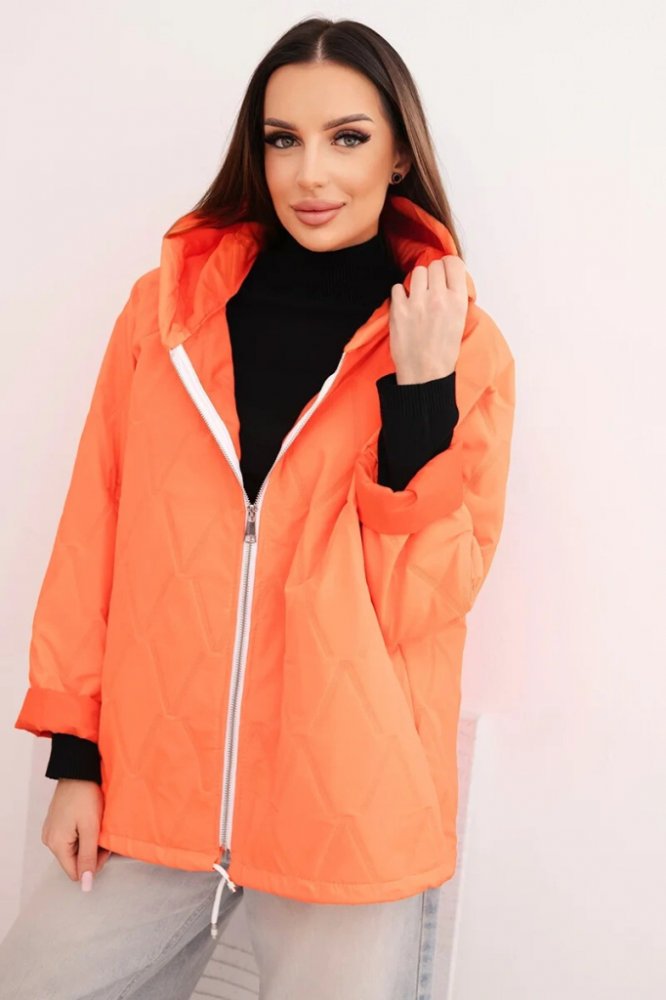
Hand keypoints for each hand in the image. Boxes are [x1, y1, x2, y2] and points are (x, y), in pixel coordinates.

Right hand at [41, 779, 111, 886]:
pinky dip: (83, 833)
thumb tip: (85, 884)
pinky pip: (72, 837)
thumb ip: (88, 857)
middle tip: (103, 834)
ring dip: (88, 842)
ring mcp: (52, 830)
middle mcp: (50, 840)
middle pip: (74, 861)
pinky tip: (91, 821)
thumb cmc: (85, 795)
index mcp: (56, 844)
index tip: (105, 848)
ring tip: (97, 825)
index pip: (75, 872)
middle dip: (92, 852)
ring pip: (74, 849)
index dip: (93, 865)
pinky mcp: (57, 822)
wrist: (79, 770)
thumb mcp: (91, 828)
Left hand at [388, 255, 467, 383]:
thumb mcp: (460, 322)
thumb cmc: (443, 352)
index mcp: (457, 301)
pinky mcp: (399, 310)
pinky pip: (397, 288)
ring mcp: (417, 303)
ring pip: (416, 272)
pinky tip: (405, 306)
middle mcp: (438, 298)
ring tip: (418, 296)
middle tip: (431, 288)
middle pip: (434, 266)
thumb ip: (455, 298)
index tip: (444, 271)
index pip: (453, 263)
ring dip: (417, 281)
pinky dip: (400, 294)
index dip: (447, 265)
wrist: (424, 373)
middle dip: (432, 274)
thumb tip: (448, 281)